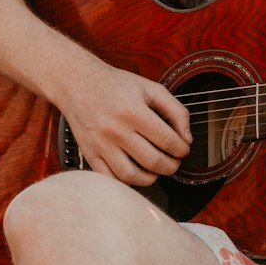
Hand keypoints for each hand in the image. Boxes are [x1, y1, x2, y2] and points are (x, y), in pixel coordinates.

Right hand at [60, 58, 192, 185]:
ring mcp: (100, 144)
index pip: (167, 141)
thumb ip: (176, 111)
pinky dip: (126, 181)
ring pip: (131, 176)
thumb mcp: (151, 88)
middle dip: (171, 166)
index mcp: (133, 111)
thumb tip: (187, 139)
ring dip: (151, 177)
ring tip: (156, 168)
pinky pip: (110, 178)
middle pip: (152, 161)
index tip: (183, 148)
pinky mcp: (89, 153)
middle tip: (174, 161)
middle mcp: (115, 129)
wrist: (77, 83)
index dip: (182, 149)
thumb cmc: (116, 85)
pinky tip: (136, 172)